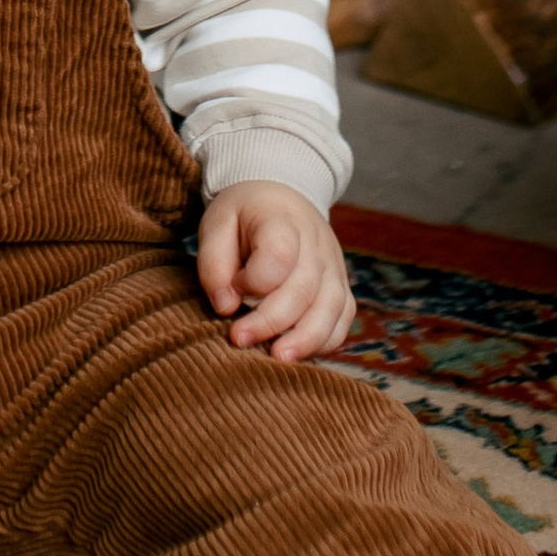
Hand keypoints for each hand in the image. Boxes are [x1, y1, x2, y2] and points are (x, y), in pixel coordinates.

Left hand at [195, 182, 356, 361]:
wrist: (281, 197)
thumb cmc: (243, 215)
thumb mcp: (217, 224)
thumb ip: (214, 263)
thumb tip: (226, 308)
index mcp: (283, 220)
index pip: (279, 255)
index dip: (254, 280)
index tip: (233, 286)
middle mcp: (316, 244)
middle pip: (304, 289)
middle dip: (272, 321)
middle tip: (239, 339)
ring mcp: (333, 265)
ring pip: (331, 308)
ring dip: (306, 339)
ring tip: (279, 359)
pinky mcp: (340, 286)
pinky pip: (342, 318)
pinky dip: (326, 340)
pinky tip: (300, 352)